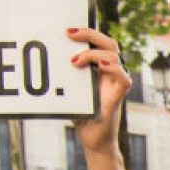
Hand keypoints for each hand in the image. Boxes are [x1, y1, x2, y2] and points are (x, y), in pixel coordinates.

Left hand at [69, 27, 131, 158]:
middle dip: (89, 34)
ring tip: (74, 61)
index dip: (87, 31)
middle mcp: (110, 72)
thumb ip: (65, 75)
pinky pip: (123, 77)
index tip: (67, 30)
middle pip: (108, 43)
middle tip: (69, 34)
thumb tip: (47, 58)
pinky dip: (113, 68)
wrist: (93, 140)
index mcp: (99, 67)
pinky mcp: (118, 96)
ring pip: (113, 56)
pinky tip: (100, 65)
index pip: (99, 41)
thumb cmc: (81, 114)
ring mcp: (115, 82)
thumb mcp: (69, 90)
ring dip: (93, 54)